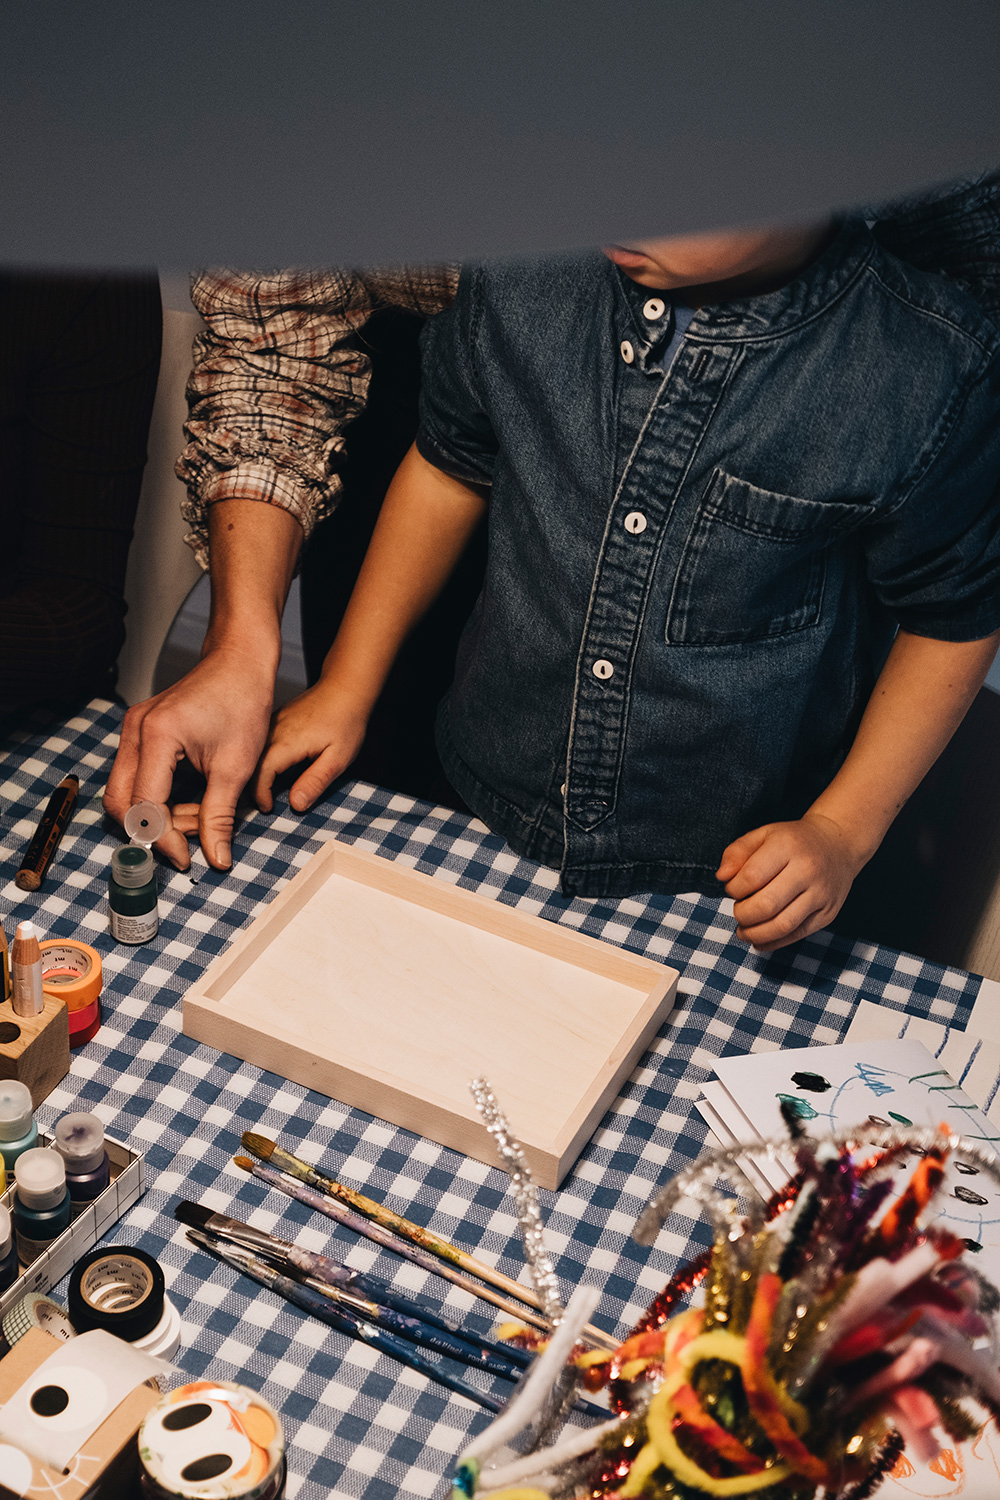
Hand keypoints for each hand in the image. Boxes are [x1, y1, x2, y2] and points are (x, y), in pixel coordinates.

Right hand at [104, 646, 275, 869]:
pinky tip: (194, 800)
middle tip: (192, 841)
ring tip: (202, 816)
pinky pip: (137, 777)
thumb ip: (220, 817)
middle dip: (154, 830)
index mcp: (158, 736)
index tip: (187, 859)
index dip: (164, 839)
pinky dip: (160, 797)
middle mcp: (135, 731)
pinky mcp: (139, 732)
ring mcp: (132, 730)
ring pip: (127, 792)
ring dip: (159, 815)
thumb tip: (216, 858)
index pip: (146, 806)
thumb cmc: (243, 703)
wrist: (239, 664)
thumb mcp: (237, 767)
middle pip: (121, 802)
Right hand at [253, 679, 369, 813]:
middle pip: (250, 764)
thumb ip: (315, 781)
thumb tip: (296, 804)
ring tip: (263, 790)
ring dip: (253, 772)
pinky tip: (268, 769)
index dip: (260, 795)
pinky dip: (257, 759)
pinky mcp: (274, 720)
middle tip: (263, 803)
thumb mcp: (338, 759)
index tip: (269, 808)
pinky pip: (258, 743)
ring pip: (251, 753)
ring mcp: (271, 723)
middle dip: (251, 787)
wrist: (345, 689)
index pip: (260, 774)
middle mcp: (273, 731)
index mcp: (286, 742)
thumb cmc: (345, 722)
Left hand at [716, 812, 864, 951]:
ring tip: (744, 931)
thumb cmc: (794, 841)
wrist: (838, 844)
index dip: (734, 889)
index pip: (751, 877)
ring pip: (782, 925)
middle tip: (739, 911)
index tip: (733, 888)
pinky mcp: (828, 913)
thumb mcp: (764, 834)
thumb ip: (737, 852)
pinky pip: (797, 935)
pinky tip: (759, 940)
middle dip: (743, 914)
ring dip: (755, 934)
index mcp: (788, 846)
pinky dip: (773, 943)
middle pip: (766, 905)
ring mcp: (821, 894)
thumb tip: (722, 877)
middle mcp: (807, 870)